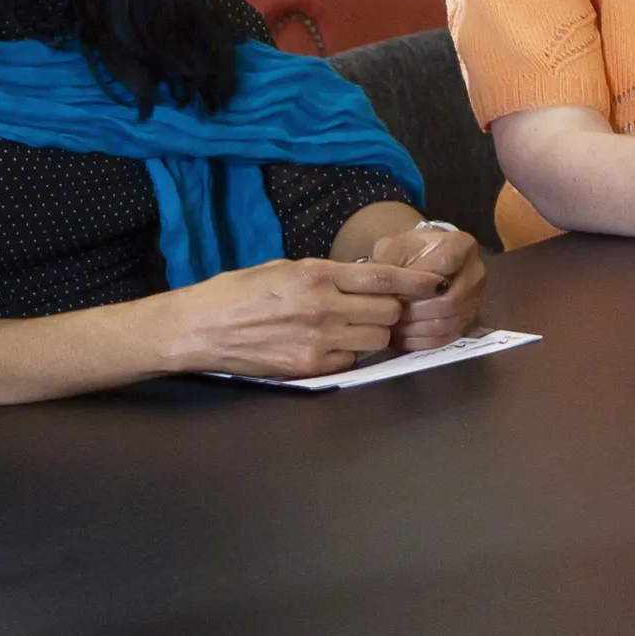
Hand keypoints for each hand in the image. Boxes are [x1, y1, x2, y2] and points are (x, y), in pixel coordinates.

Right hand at [158, 256, 428, 377]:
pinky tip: (326, 344)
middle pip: (388, 311)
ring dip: (372, 332)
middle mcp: (322, 307)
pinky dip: (348, 352)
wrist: (199, 329)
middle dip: (389, 309)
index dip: (416, 281)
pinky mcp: (309, 367)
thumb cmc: (237, 293)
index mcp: (315, 275)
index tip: (435, 282)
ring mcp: (317, 340)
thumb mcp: (283, 268)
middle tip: (375, 308)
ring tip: (349, 325)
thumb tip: (362, 278)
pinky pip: (351, 359)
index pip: (383, 278)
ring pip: (376, 338)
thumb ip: (325, 273)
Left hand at [367, 222, 488, 353]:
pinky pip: (446, 338)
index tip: (394, 289)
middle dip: (415, 311)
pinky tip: (403, 337)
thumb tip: (380, 288)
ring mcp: (475, 300)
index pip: (446, 264)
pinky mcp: (468, 322)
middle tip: (391, 313)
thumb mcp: (394, 246)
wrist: (425, 260)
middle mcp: (476, 273)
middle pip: (449, 301)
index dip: (418, 282)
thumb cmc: (408, 252)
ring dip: (416, 329)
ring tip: (394, 325)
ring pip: (447, 323)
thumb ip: (388, 262)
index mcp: (462, 246)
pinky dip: (422, 341)